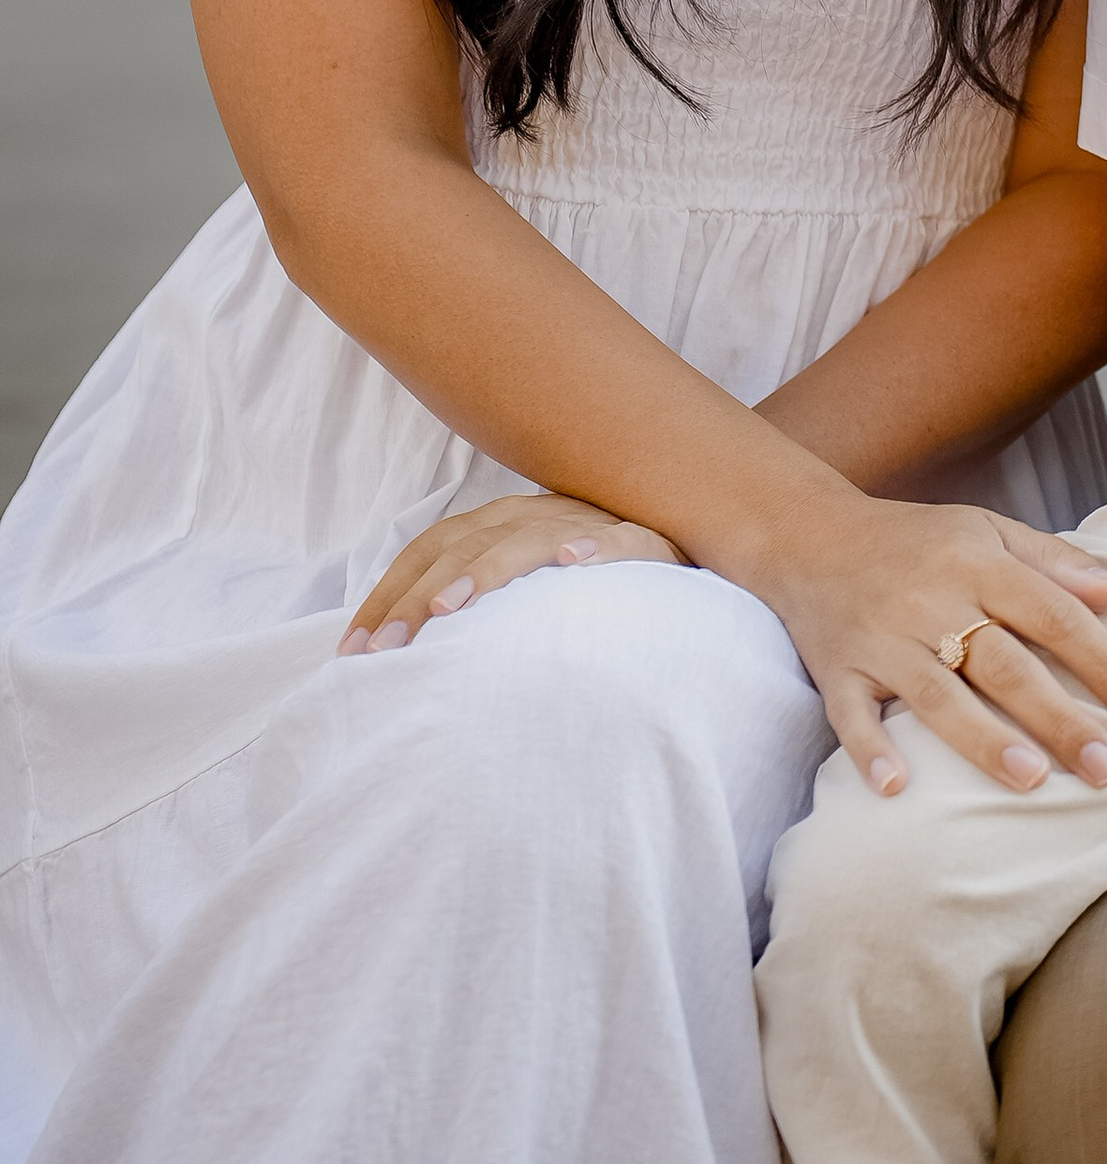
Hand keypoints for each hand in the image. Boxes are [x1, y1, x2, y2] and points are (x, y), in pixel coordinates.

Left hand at [341, 492, 679, 650]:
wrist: (696, 547)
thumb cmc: (601, 586)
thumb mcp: (531, 588)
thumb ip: (479, 600)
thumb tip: (407, 643)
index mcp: (508, 521)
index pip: (433, 547)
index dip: (390, 592)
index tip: (352, 649)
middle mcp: (543, 513)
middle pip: (467, 544)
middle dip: (418, 596)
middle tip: (384, 650)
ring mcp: (596, 524)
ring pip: (534, 538)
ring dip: (489, 569)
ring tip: (451, 608)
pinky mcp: (652, 541)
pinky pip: (627, 541)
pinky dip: (598, 549)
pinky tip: (574, 566)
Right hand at [763, 491, 1106, 800]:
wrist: (809, 534)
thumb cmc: (915, 540)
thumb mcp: (987, 531)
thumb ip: (1055, 563)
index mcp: (976, 564)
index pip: (1052, 614)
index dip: (1103, 659)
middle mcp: (931, 602)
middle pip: (1003, 665)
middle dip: (1059, 718)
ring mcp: (882, 640)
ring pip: (937, 695)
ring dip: (984, 738)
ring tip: (1032, 779)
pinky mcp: (836, 670)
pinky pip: (850, 715)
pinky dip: (870, 750)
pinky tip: (898, 787)